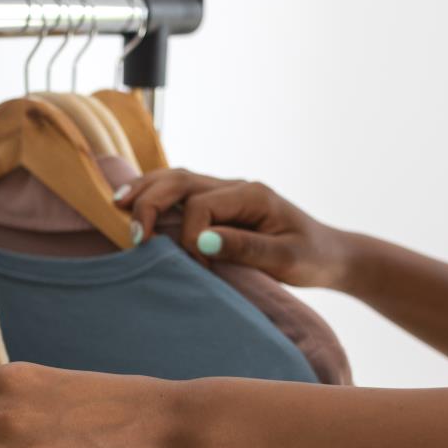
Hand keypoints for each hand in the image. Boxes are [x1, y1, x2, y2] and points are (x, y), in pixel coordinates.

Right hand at [117, 169, 352, 288]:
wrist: (330, 255)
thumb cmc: (311, 257)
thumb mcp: (285, 259)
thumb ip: (244, 248)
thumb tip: (202, 242)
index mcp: (251, 194)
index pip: (202, 205)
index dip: (191, 236)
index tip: (200, 267)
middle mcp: (235, 187)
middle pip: (181, 180)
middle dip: (152, 203)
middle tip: (134, 235)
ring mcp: (226, 192)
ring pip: (176, 180)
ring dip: (146, 191)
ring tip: (117, 204)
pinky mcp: (220, 205)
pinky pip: (181, 193)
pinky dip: (155, 195)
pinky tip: (134, 202)